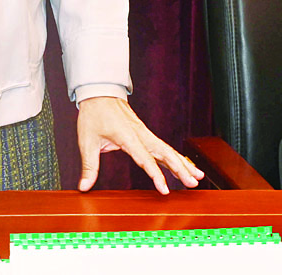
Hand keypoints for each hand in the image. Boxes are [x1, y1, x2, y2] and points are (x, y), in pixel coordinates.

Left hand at [76, 96, 203, 193]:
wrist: (99, 92)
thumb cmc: (93, 114)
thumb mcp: (87, 140)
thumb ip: (89, 165)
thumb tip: (84, 186)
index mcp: (127, 136)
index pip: (145, 159)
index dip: (156, 175)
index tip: (165, 190)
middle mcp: (140, 134)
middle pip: (164, 153)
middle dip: (180, 168)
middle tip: (193, 183)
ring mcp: (144, 132)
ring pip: (166, 149)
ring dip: (182, 163)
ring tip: (197, 177)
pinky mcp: (144, 133)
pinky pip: (162, 146)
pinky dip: (174, 157)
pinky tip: (183, 166)